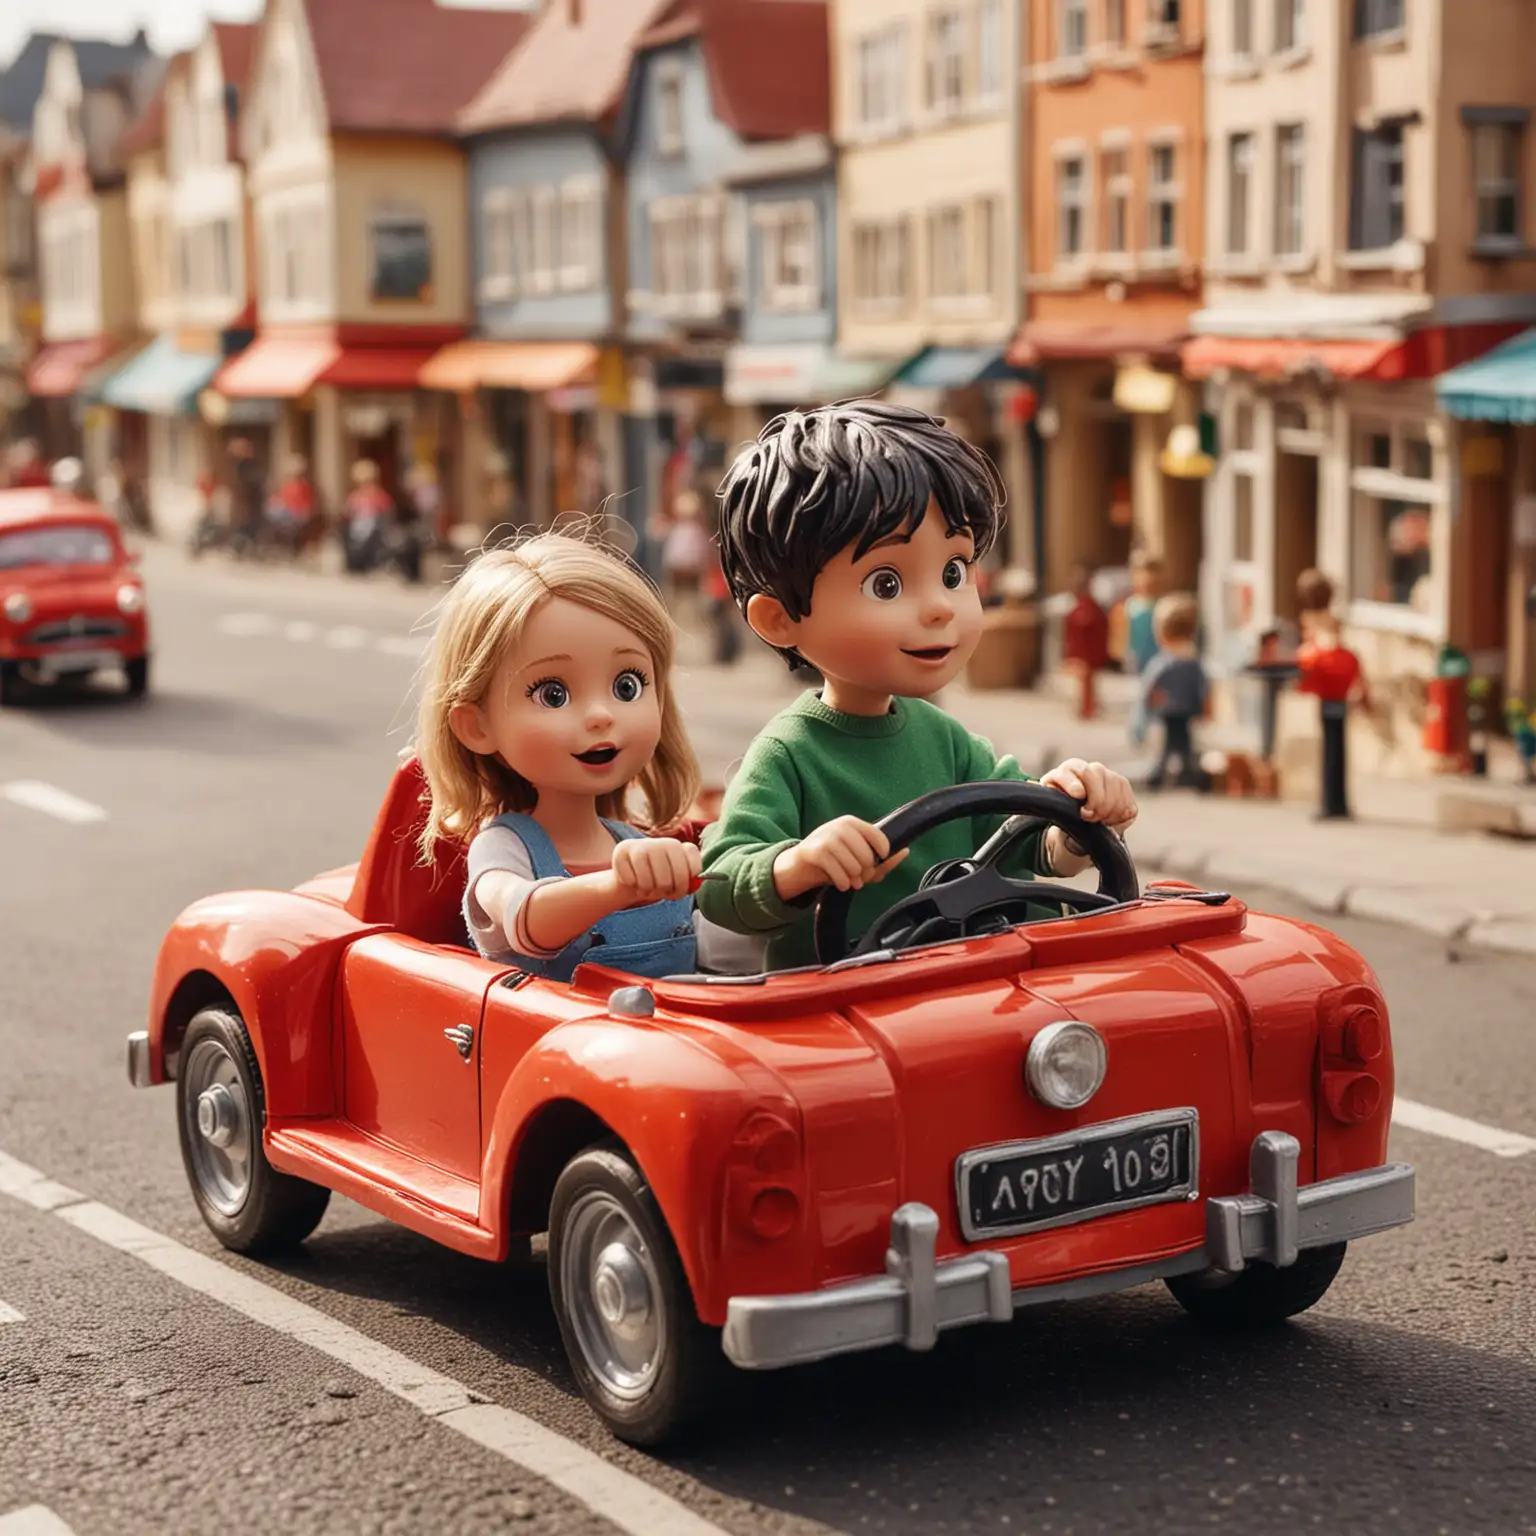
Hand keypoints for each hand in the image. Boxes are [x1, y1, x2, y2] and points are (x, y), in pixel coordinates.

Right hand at [611, 837, 701, 903]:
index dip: (687, 884)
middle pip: (670, 877)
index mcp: (678, 846)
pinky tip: (634, 882)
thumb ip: (688, 881)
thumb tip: (693, 884)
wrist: (631, 878)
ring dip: (648, 891)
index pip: (692, 865)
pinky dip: (633, 886)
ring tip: (648, 889)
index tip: (682, 890)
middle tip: (663, 893)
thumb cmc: (657, 880)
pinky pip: (630, 880)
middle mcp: (662, 841)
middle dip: (668, 891)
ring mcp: (640, 844)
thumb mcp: (675, 880)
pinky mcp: (621, 851)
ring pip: (649, 880)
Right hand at [772, 816, 909, 901]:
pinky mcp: (815, 851)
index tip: (877, 861)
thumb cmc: (836, 858)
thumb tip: (905, 851)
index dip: (883, 854)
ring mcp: (826, 837)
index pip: (878, 836)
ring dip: (854, 879)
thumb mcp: (858, 856)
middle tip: (859, 875)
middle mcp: (840, 826)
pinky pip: (839, 873)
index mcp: (852, 823)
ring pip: (854, 866)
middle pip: (867, 856)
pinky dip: (843, 883)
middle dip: (865, 872)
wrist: (801, 863)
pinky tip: (841, 883)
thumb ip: (884, 858)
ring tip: (850, 879)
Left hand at [1040, 759, 1137, 874]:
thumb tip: (1030, 785)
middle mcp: (1084, 770)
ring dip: (1110, 805)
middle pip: (1095, 772)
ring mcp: (1105, 775)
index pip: (1067, 771)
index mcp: (1063, 774)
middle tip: (1091, 816)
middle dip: (1096, 797)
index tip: (1077, 796)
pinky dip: (1122, 809)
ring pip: (1114, 782)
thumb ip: (1047, 803)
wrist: (1082, 827)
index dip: (1072, 783)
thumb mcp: (1052, 813)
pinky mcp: (1121, 785)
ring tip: (1101, 820)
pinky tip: (1113, 819)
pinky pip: (1127, 794)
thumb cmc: (1063, 818)